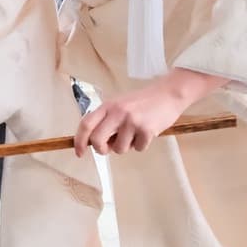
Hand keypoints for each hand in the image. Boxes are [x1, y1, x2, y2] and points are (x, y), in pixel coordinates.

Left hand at [74, 70, 218, 156]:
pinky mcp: (146, 129)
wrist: (168, 94)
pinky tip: (147, 133)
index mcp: (108, 106)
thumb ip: (107, 120)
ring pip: (119, 149)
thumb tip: (95, 142)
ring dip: (126, 146)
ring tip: (135, 134)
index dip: (79, 140)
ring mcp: (131, 121)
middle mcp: (117, 112)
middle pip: (97, 140)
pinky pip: (137, 149)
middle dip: (101, 149)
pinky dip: (141, 145)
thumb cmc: (142, 102)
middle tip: (109, 148)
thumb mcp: (119, 105)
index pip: (86, 124)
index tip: (79, 152)